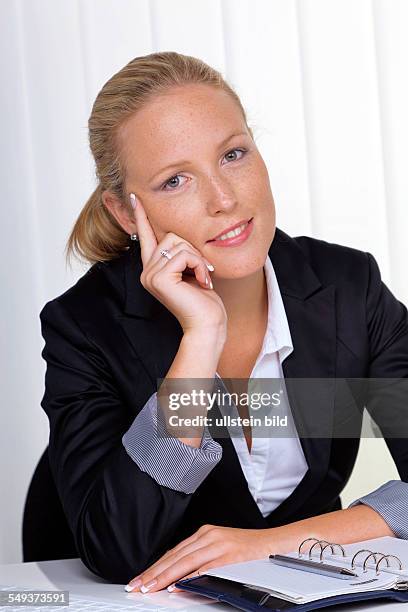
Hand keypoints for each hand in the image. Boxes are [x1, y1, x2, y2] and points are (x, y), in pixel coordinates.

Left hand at [126, 524, 271, 592]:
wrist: (274, 544)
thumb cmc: (248, 550)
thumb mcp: (219, 550)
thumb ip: (199, 559)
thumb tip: (177, 577)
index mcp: (204, 534)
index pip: (173, 552)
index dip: (155, 567)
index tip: (140, 579)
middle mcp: (209, 536)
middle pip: (175, 557)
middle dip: (154, 573)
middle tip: (137, 586)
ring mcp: (219, 544)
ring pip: (185, 561)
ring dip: (165, 576)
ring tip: (150, 587)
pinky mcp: (229, 555)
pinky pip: (206, 568)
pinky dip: (190, 577)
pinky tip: (178, 585)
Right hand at [130, 193, 226, 335]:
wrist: (208, 324)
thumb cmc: (205, 301)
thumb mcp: (193, 270)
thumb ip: (183, 253)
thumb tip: (181, 234)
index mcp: (154, 269)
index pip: (145, 236)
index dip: (141, 216)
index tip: (135, 196)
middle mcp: (148, 271)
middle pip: (170, 235)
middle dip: (193, 250)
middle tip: (203, 272)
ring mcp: (150, 275)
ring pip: (178, 242)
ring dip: (198, 258)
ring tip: (202, 278)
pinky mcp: (159, 278)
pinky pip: (183, 254)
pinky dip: (198, 265)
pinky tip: (202, 282)